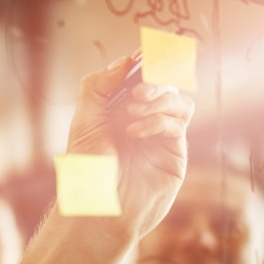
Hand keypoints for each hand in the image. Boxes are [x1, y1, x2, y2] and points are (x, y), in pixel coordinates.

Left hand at [65, 55, 193, 238]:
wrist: (99, 207)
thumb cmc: (88, 169)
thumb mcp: (84, 121)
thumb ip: (98, 87)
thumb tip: (125, 60)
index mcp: (119, 108)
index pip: (139, 75)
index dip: (145, 62)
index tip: (142, 56)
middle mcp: (143, 118)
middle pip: (164, 83)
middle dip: (154, 79)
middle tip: (138, 90)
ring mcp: (161, 135)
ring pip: (178, 100)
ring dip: (158, 99)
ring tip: (133, 112)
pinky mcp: (175, 152)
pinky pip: (179, 123)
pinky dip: (159, 120)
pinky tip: (136, 131)